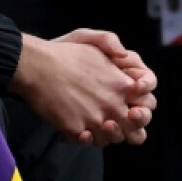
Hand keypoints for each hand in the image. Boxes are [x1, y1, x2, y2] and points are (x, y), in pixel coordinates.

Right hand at [11, 32, 148, 145]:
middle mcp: (114, 105)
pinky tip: (71, 127)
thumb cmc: (61, 52)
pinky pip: (83, 142)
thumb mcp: (90, 38)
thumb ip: (112, 43)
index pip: (148, 106)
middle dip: (127, 130)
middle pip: (136, 132)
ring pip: (109, 141)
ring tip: (89, 126)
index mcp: (122, 85)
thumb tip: (124, 56)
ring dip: (102, 136)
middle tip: (110, 122)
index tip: (129, 107)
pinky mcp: (75, 129)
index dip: (141, 109)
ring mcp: (95, 120)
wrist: (33, 65)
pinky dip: (78, 137)